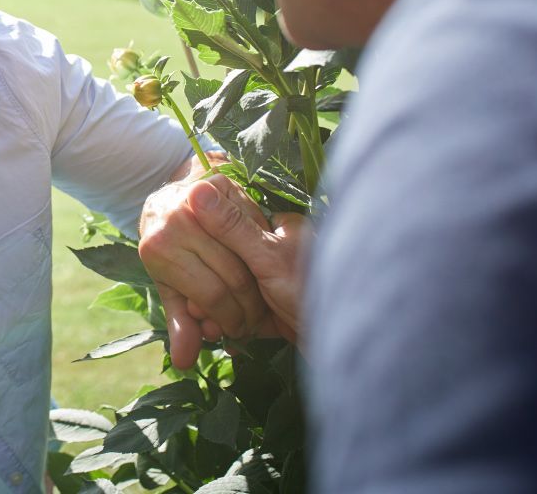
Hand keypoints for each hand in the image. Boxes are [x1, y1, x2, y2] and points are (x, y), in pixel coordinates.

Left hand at [139, 173, 271, 368]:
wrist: (163, 202)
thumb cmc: (167, 253)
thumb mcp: (169, 288)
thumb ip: (179, 323)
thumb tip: (183, 362)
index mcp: (159, 249)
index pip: (211, 294)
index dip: (230, 319)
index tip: (239, 332)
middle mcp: (176, 222)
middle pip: (233, 276)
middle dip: (248, 307)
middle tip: (253, 321)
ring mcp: (197, 200)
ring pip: (247, 252)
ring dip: (261, 280)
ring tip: (261, 300)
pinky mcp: (217, 183)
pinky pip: (254, 224)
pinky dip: (263, 244)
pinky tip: (264, 263)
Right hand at [185, 178, 308, 346]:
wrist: (343, 346)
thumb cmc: (310, 292)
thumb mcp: (266, 256)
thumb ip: (231, 226)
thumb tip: (196, 189)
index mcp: (282, 228)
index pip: (234, 224)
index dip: (210, 243)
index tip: (192, 262)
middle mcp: (280, 252)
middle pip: (231, 261)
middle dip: (214, 286)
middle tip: (197, 307)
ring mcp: (277, 284)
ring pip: (236, 290)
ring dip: (221, 309)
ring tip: (211, 326)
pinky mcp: (276, 313)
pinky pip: (246, 314)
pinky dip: (234, 324)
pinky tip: (223, 335)